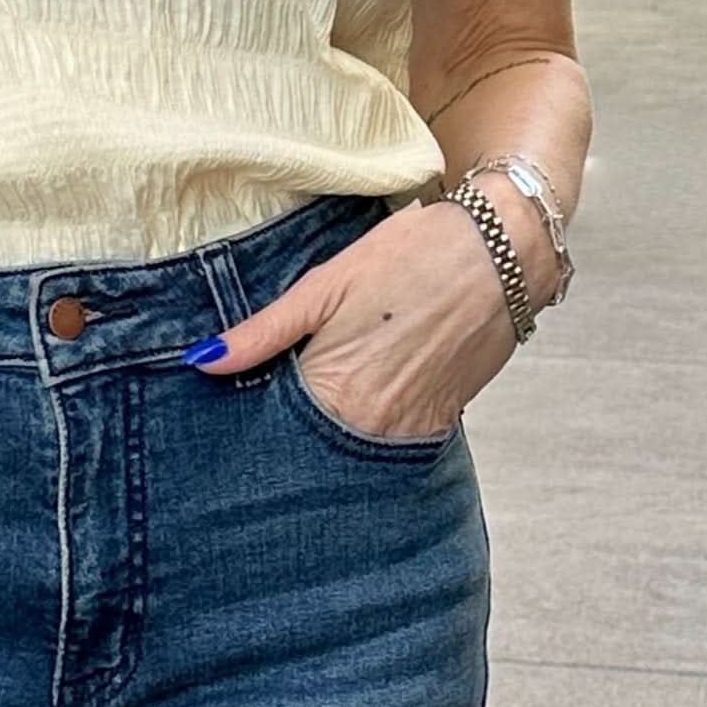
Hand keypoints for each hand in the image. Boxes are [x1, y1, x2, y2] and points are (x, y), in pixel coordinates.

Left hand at [191, 198, 531, 442]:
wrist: (505, 248)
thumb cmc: (413, 255)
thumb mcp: (327, 284)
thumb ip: (263, 331)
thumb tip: (201, 361)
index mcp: (332, 392)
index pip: (272, 435)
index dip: (254, 430)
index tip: (234, 428)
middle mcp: (369, 427)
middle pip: (309, 454)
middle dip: (289, 445)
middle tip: (274, 428)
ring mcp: (407, 434)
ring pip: (349, 457)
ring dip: (330, 445)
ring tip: (327, 412)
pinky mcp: (437, 429)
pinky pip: (389, 450)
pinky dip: (370, 437)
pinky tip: (363, 411)